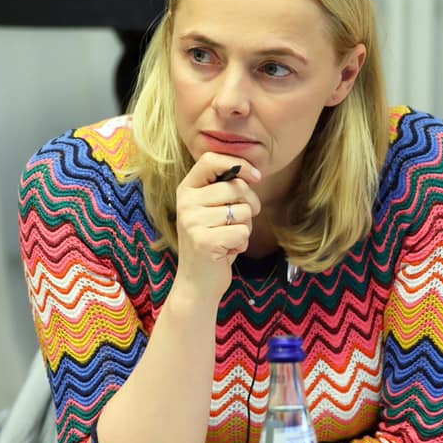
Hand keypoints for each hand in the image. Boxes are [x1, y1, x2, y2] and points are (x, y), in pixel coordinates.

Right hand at [171, 153, 261, 302]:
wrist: (197, 283)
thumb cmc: (213, 241)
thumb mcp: (213, 209)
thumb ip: (226, 189)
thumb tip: (253, 173)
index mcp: (187, 189)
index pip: (210, 159)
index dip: (238, 163)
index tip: (256, 177)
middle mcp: (186, 202)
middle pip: (236, 187)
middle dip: (250, 205)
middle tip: (239, 222)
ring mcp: (192, 222)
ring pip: (243, 211)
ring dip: (245, 228)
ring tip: (228, 238)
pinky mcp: (204, 241)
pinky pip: (242, 232)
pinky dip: (241, 244)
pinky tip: (226, 251)